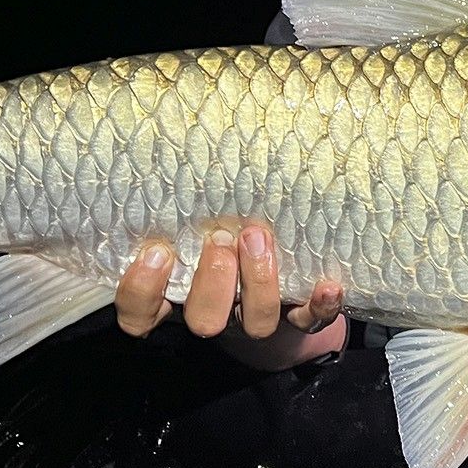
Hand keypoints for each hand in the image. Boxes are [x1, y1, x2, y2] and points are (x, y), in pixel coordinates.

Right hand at [114, 223, 346, 369]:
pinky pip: (310, 320)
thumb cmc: (220, 238)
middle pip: (203, 320)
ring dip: (258, 282)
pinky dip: (319, 305)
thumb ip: (181, 209)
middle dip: (212, 282)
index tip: (158, 252)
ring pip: (256, 322)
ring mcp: (256, 319)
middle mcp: (216, 313)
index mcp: (176, 295)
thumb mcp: (191, 225)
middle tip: (219, 239)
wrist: (277, 292)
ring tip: (258, 237)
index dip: (142, 292)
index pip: (139, 315)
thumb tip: (178, 144)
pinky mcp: (300, 320)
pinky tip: (328, 285)